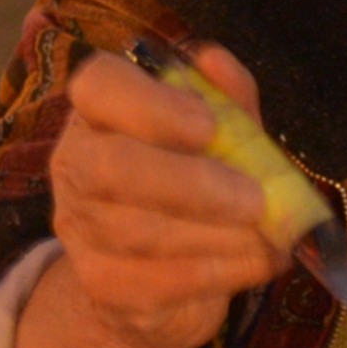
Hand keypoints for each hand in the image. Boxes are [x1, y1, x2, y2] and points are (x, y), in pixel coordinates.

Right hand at [15, 45, 285, 347]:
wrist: (156, 284)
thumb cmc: (194, 188)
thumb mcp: (222, 136)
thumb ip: (226, 99)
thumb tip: (215, 61)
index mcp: (101, 112)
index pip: (98, 86)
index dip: (150, 104)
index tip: (207, 124)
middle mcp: (77, 164)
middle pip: (109, 168)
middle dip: (188, 184)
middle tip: (254, 199)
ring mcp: (82, 229)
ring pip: (139, 232)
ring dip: (219, 234)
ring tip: (269, 232)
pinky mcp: (105, 286)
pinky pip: (162, 281)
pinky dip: (223, 271)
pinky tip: (260, 261)